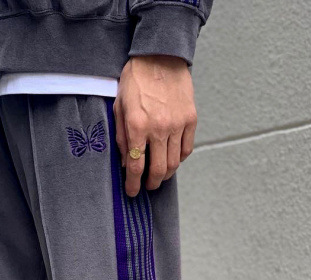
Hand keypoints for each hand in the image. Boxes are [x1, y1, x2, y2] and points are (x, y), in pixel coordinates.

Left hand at [114, 55, 196, 196]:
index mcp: (138, 126)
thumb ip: (122, 138)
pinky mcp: (190, 119)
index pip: (136, 166)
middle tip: (147, 186)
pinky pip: (186, 149)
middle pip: (159, 170)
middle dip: (152, 183)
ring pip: (174, 163)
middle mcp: (159, 128)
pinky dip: (179, 159)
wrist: (160, 57)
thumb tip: (126, 164)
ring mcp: (177, 124)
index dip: (133, 184)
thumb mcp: (120, 108)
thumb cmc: (136, 81)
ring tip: (159, 175)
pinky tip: (172, 159)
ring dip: (166, 174)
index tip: (132, 192)